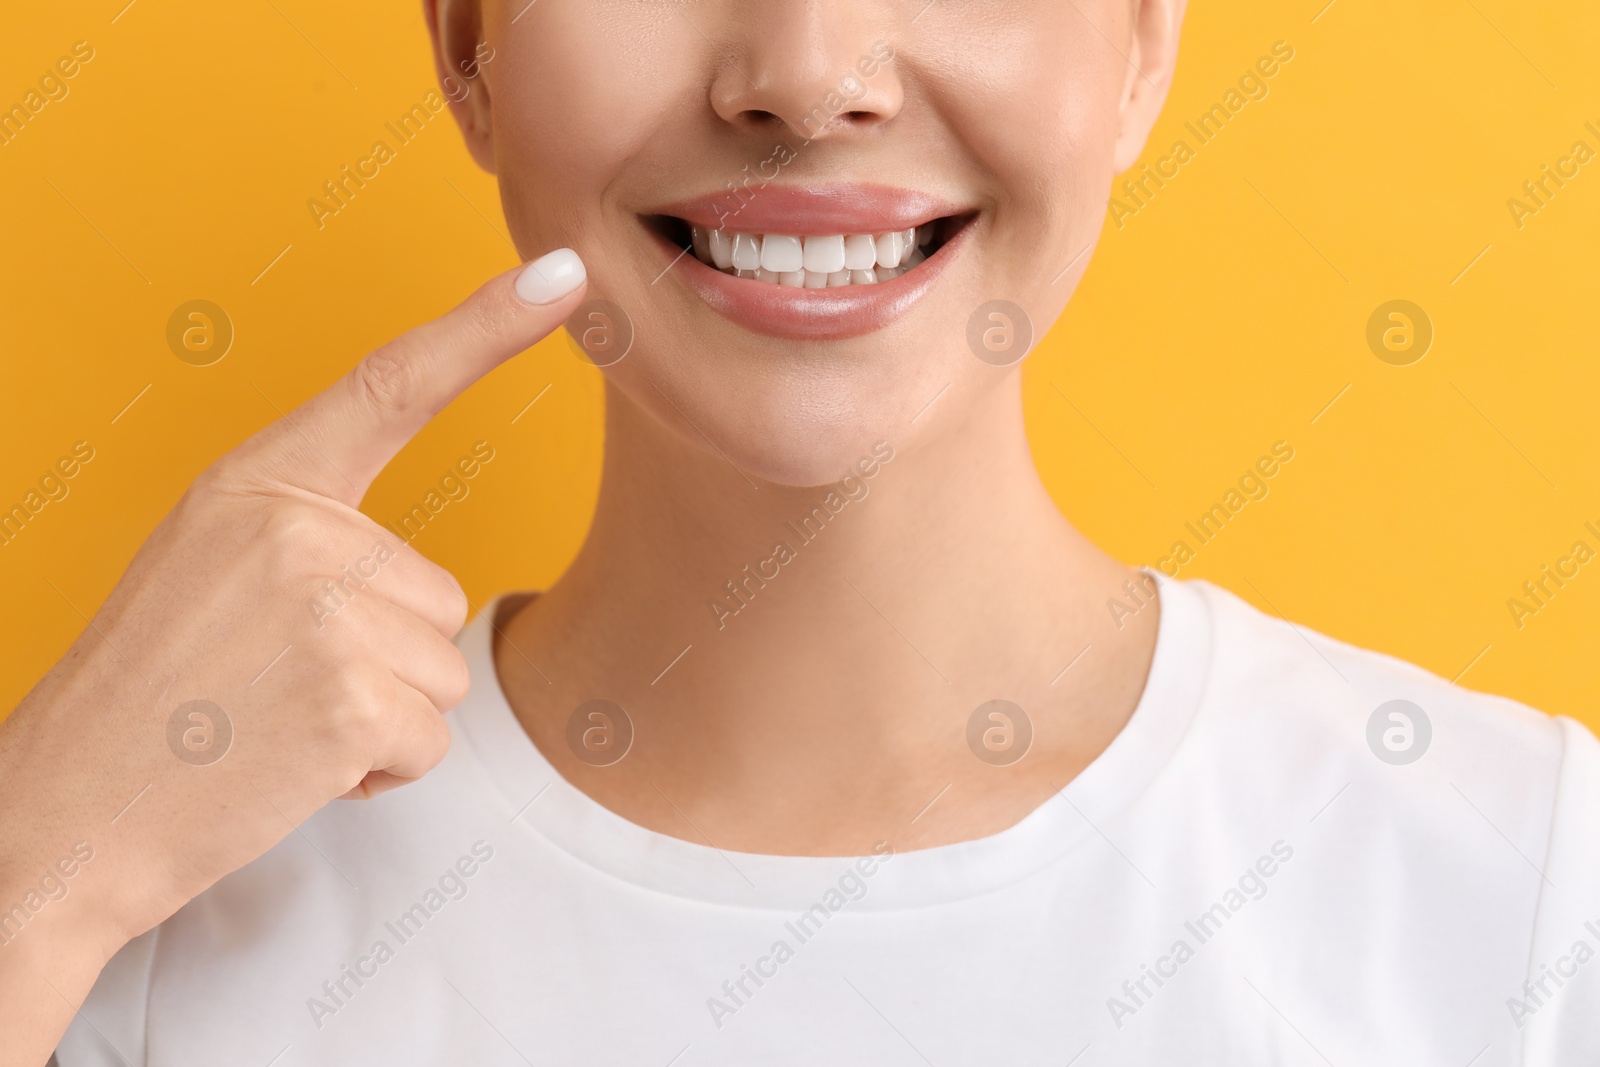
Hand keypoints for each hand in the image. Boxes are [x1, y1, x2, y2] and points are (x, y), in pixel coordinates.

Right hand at [0, 249, 585, 1066]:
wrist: (65, 814)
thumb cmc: (149, 698)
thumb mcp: (208, 568)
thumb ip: (306, 537)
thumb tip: (411, 579)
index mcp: (258, 483)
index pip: (393, 385)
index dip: (488, 327)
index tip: (561, 274)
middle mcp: (297, 529)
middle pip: (436, 593)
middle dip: (378, 657)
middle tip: (272, 687)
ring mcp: (327, 609)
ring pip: (441, 667)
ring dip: (381, 714)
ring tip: (277, 723)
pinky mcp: (354, 697)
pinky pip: (432, 737)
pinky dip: (381, 770)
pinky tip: (294, 767)